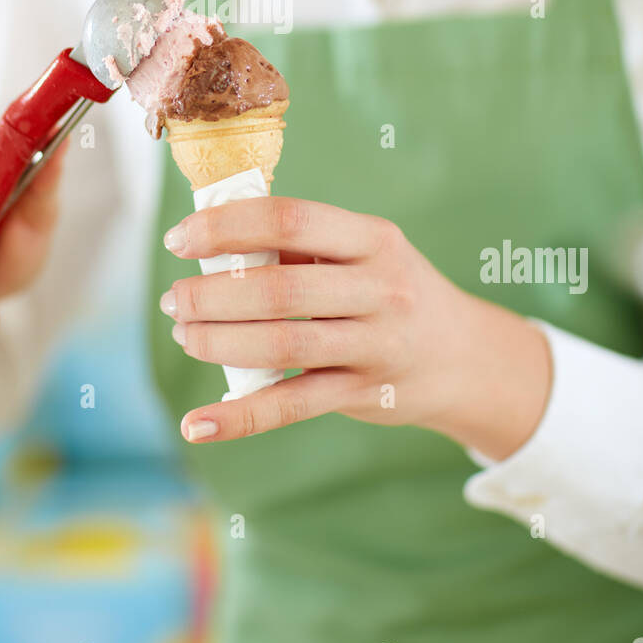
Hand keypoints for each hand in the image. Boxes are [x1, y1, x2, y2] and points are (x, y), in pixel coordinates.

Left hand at [161, 197, 551, 459]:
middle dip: (212, 294)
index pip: (291, 220)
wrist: (465, 357)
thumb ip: (301, 247)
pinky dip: (239, 417)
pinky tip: (197, 423)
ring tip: (184, 335)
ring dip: (218, 342)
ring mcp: (376, 345)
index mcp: (373, 238)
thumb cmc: (389, 291)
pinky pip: (292, 406)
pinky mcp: (363, 394)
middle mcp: (381, 288)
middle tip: (176, 299)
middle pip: (280, 288)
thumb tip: (212, 240)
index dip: (227, 226)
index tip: (180, 239)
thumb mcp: (364, 253)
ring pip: (282, 346)